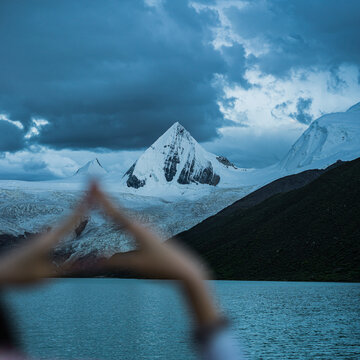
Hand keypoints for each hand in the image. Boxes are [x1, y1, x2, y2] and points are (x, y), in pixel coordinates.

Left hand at [0, 196, 89, 284]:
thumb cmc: (19, 274)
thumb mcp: (46, 275)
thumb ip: (67, 268)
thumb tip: (86, 264)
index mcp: (49, 240)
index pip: (71, 220)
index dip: (82, 207)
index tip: (92, 193)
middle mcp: (48, 233)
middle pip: (70, 215)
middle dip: (83, 201)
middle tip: (94, 187)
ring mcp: (45, 235)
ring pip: (66, 220)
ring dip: (78, 209)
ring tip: (91, 199)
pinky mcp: (43, 239)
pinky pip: (62, 227)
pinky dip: (73, 220)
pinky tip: (79, 220)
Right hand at [88, 181, 220, 325]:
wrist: (184, 268)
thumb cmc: (162, 266)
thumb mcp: (137, 265)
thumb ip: (116, 261)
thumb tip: (95, 260)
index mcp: (136, 228)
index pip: (114, 211)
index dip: (102, 198)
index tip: (94, 184)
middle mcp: (140, 224)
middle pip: (117, 208)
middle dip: (104, 196)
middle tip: (93, 182)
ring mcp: (144, 228)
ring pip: (123, 214)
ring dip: (110, 204)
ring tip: (99, 194)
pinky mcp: (147, 234)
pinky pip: (128, 221)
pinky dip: (117, 215)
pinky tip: (116, 217)